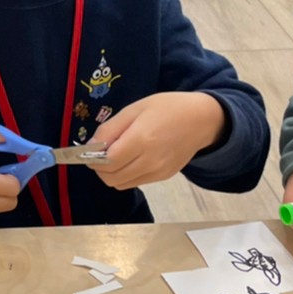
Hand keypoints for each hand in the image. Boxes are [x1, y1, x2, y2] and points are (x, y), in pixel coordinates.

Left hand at [91, 93, 226, 189]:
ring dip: (111, 174)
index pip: (108, 162)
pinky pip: (135, 182)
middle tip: (101, 152)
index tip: (90, 149)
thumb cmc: (167, 108)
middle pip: (112, 178)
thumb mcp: (134, 109)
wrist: (202, 120)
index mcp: (142, 140)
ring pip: (121, 184)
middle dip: (99, 168)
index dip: (93, 158)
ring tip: (116, 154)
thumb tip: (91, 147)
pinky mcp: (163, 177)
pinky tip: (131, 158)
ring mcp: (158, 172)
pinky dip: (126, 175)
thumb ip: (110, 129)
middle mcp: (150, 161)